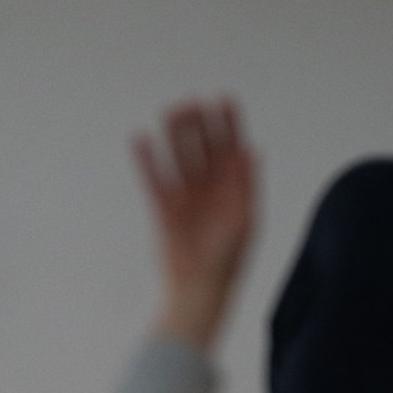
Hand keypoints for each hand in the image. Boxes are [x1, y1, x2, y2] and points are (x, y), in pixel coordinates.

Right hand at [133, 97, 258, 351]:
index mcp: (234, 189)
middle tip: (189, 104)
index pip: (233, 147)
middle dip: (198, 124)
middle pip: (204, 147)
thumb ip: (245, 185)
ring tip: (169, 111)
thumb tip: (251, 149)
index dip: (230, 123)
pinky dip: (147, 160)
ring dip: (175, 135)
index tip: (223, 99)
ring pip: (179, 157)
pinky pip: (154, 178)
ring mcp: (187, 196)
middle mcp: (211, 188)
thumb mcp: (243, 222)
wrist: (198, 293)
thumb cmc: (227, 263)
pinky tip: (140, 139)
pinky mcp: (164, 208)